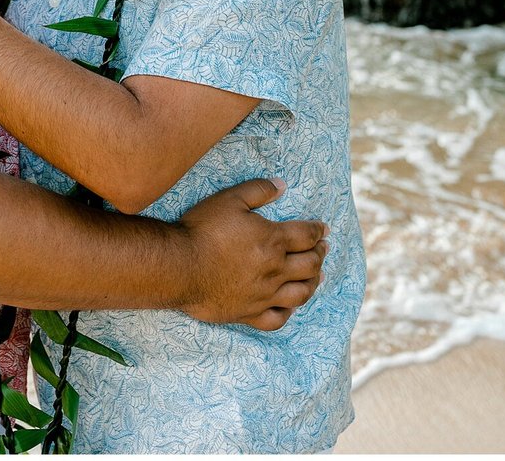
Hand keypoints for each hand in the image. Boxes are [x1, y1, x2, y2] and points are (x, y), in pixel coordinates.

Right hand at [176, 178, 327, 330]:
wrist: (180, 267)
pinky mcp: (249, 313)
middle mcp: (275, 270)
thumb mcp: (230, 199)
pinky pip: (277, 318)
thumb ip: (258, 190)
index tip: (324, 229)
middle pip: (309, 265)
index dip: (318, 230)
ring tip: (317, 276)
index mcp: (273, 240)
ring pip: (300, 294)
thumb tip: (282, 185)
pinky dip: (288, 312)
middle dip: (320, 254)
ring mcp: (264, 295)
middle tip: (323, 249)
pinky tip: (289, 306)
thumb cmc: (203, 229)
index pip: (306, 235)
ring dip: (313, 283)